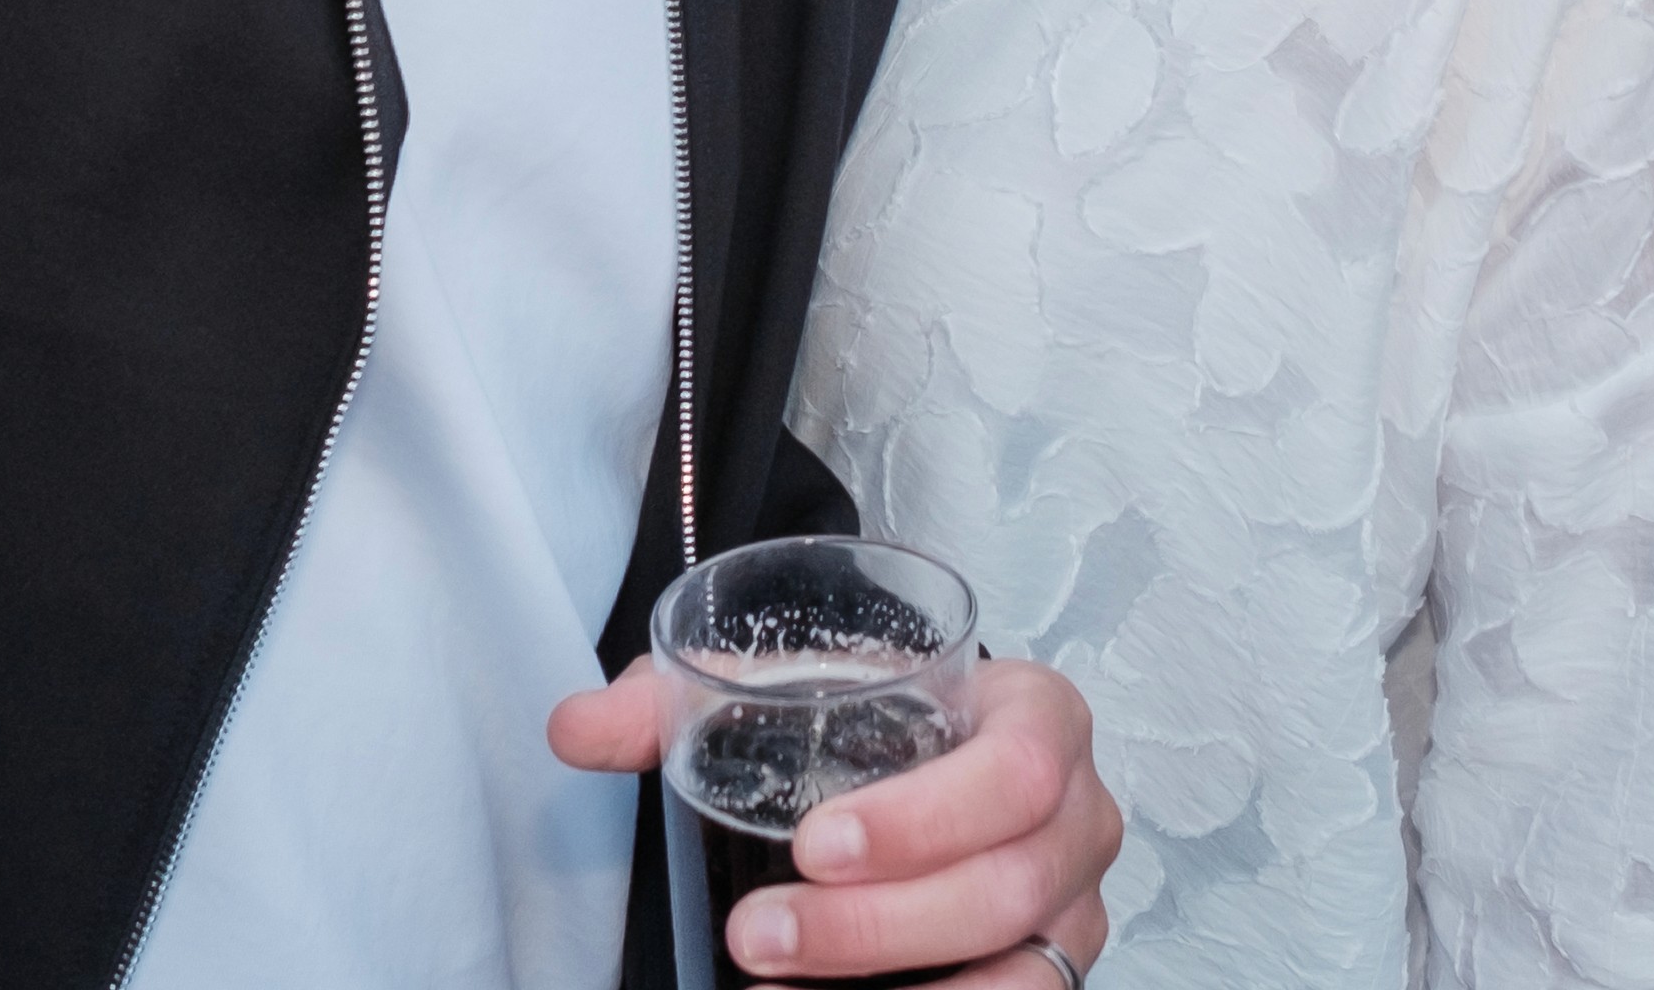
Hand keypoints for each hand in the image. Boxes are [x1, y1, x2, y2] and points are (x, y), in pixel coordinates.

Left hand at [548, 652, 1118, 982]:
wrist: (934, 769)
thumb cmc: (877, 730)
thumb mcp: (792, 693)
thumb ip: (676, 704)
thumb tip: (573, 728)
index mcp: (1038, 718)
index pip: (1013, 768)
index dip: (921, 818)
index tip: (811, 845)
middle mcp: (1079, 816)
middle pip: (1003, 886)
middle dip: (873, 927)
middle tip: (757, 935)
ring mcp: (1075, 910)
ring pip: (1018, 973)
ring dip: (894, 986)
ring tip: (776, 988)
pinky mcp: (1057, 975)